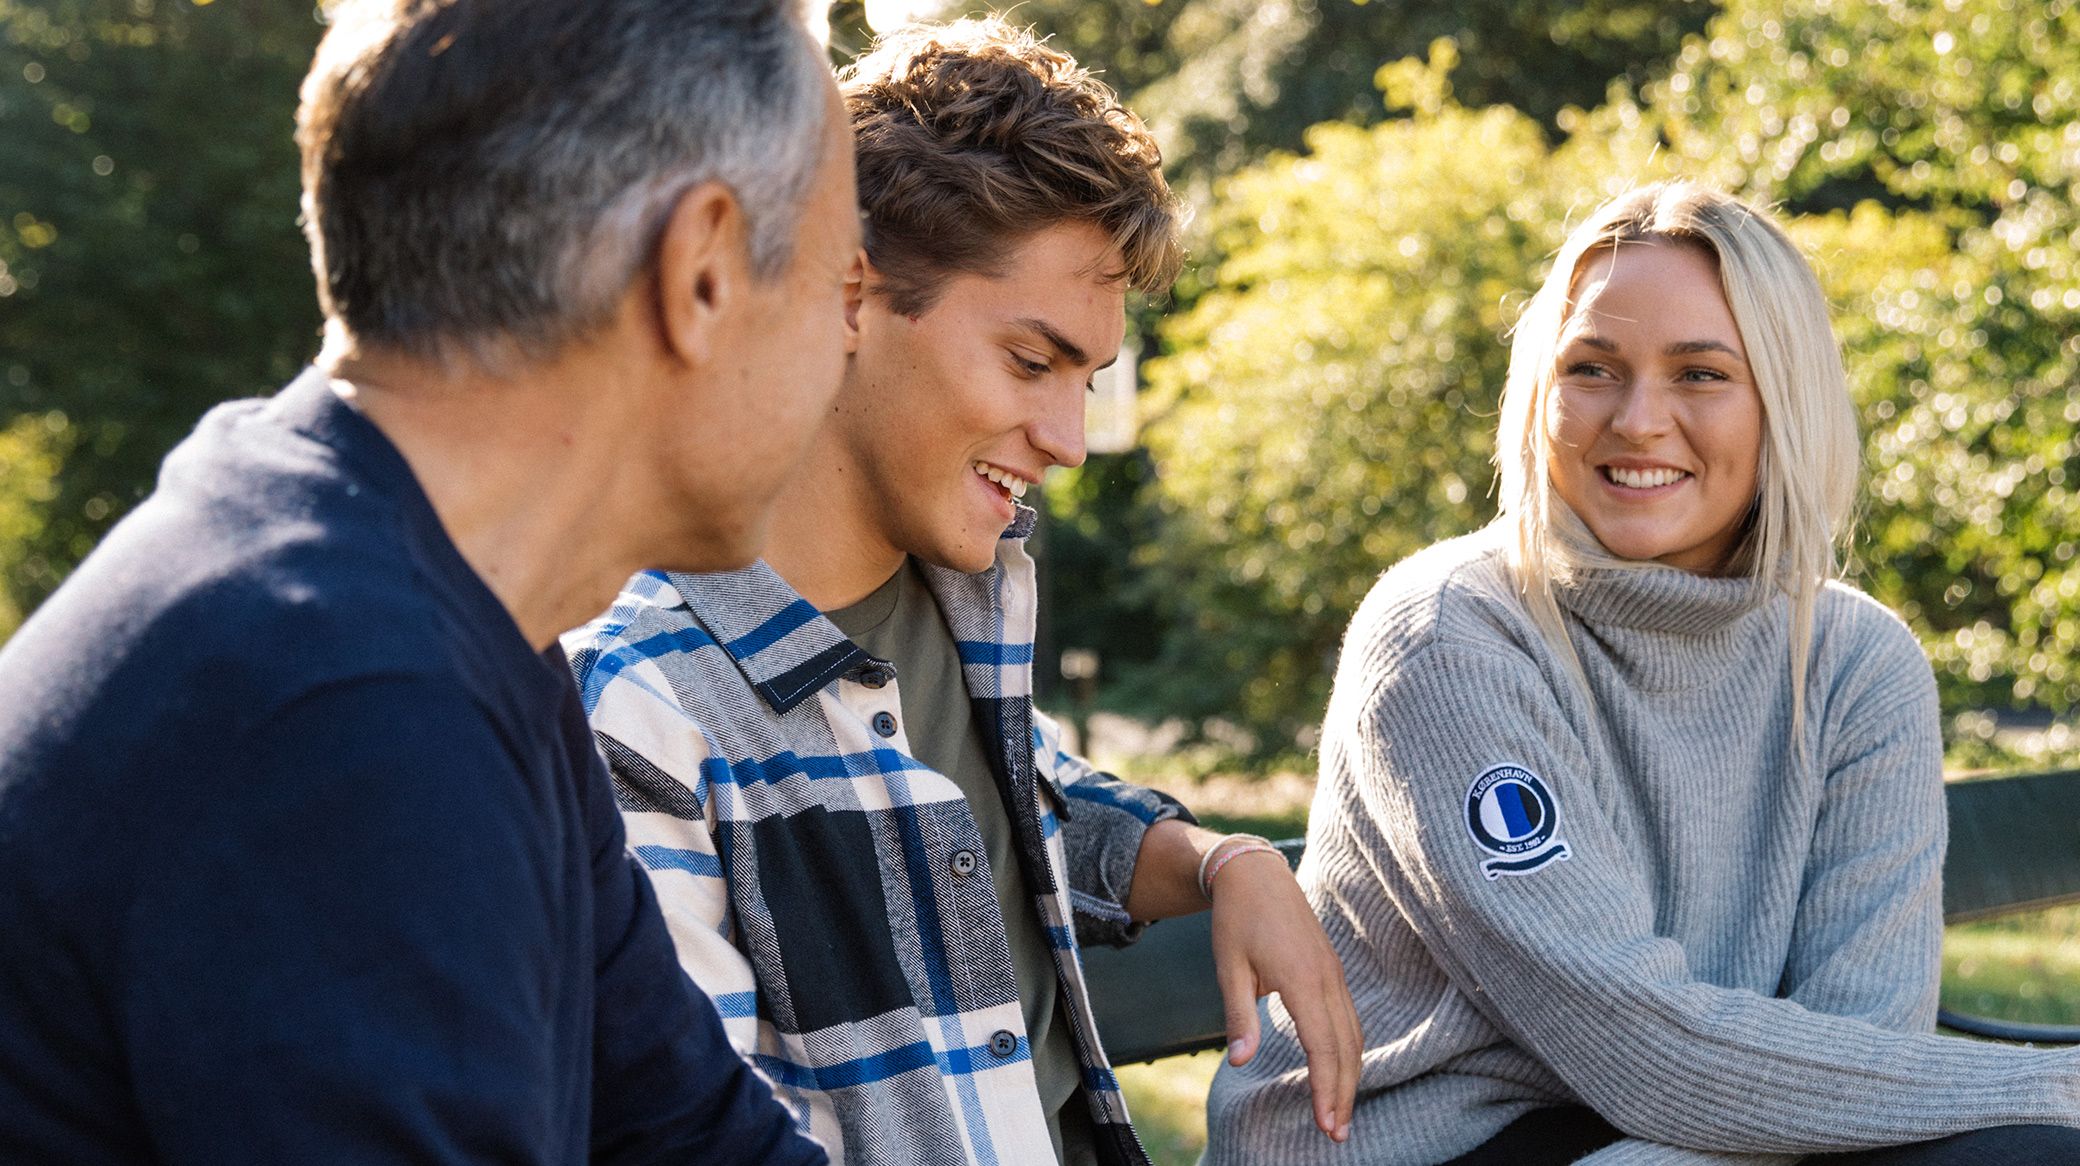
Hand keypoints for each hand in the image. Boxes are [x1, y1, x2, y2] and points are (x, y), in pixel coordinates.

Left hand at [1208, 848, 1359, 1142]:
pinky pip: (1349, 1018)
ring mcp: (1334, 974)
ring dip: (1350, 1075)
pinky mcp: (1332, 971)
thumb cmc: (1237, 920)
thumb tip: (1240, 1061)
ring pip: (1353, 1034)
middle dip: (1344, 1093)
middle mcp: (1327, 978)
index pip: (1322, 1046)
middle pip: (1345, 1047)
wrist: (1256, 874)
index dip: (1326, 1088)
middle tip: (1337, 1134)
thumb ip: (1239, 1016)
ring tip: (1341, 1112)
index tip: (1327, 1124)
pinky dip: (1349, 1050)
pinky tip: (1341, 1070)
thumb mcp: (1229, 968)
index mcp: (1302, 979)